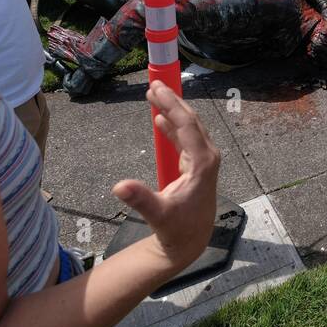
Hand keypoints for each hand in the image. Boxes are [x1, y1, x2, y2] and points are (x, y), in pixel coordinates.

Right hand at [111, 82, 219, 272]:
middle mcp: (208, 157)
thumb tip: (118, 187)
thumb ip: (140, 199)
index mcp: (203, 163)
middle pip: (191, 120)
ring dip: (172, 111)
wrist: (189, 242)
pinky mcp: (197, 166)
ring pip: (189, 127)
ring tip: (154, 95)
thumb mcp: (157, 214)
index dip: (171, 105)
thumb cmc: (176, 229)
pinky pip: (185, 138)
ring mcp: (204, 161)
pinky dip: (173, 126)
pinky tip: (161, 119)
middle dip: (172, 101)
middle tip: (153, 84)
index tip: (156, 89)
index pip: (187, 125)